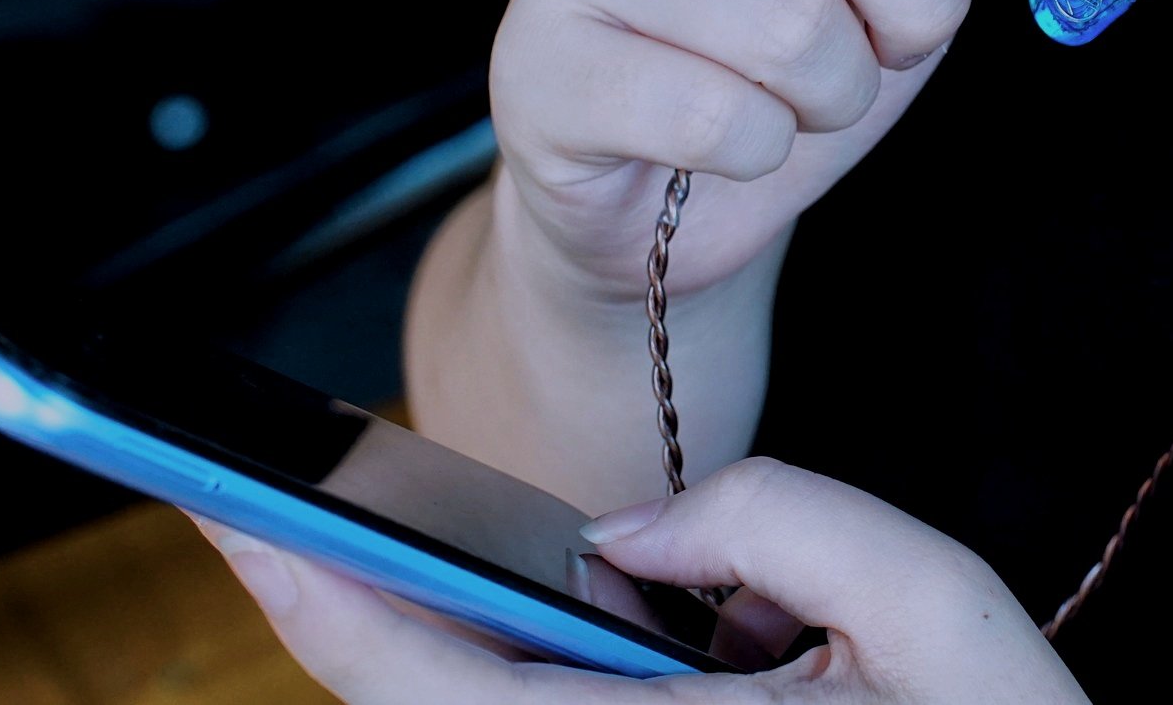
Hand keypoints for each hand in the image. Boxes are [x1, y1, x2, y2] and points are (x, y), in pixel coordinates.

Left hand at [196, 457, 1092, 703]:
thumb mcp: (936, 618)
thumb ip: (787, 520)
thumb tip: (638, 529)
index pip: (430, 689)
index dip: (317, 597)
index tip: (235, 507)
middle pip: (414, 703)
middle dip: (330, 596)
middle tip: (245, 488)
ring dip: (408, 627)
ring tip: (342, 523)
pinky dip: (492, 652)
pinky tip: (489, 593)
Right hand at [492, 0, 1065, 303]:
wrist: (657, 186)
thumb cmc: (783, 39)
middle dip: (915, 0)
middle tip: (891, 38)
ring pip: (791, 20)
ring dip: (841, 88)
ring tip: (803, 88)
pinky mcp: (543, 64)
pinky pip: (724, 118)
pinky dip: (768, 148)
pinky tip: (732, 136)